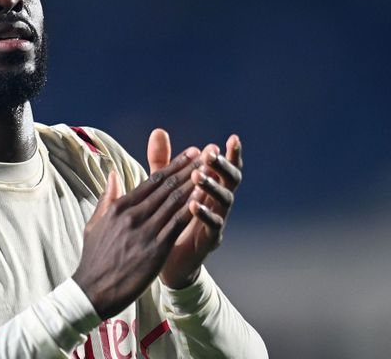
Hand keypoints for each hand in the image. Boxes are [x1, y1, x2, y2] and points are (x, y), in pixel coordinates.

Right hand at [73, 146, 200, 318]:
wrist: (93, 289)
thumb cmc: (94, 258)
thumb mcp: (95, 223)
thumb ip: (107, 198)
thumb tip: (114, 175)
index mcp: (120, 207)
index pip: (152, 180)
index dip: (174, 165)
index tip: (190, 153)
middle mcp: (133, 215)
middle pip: (166, 186)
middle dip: (189, 168)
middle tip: (207, 154)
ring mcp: (145, 231)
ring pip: (175, 202)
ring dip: (194, 184)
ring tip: (210, 171)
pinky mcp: (156, 248)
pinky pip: (178, 224)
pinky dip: (192, 209)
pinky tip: (204, 198)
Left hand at [147, 129, 243, 288]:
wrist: (165, 260)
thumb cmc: (168, 218)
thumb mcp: (164, 186)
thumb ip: (162, 161)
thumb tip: (158, 130)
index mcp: (211, 188)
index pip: (226, 167)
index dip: (232, 154)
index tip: (232, 138)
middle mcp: (219, 202)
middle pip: (232, 180)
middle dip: (223, 166)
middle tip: (211, 154)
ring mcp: (217, 221)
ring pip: (225, 201)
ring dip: (212, 186)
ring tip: (198, 175)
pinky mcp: (209, 241)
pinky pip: (212, 226)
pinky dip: (204, 214)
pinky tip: (192, 204)